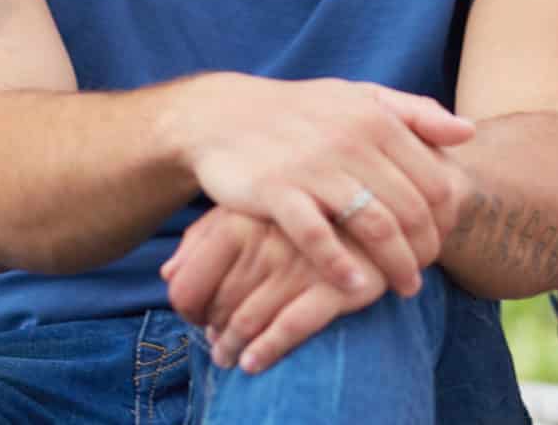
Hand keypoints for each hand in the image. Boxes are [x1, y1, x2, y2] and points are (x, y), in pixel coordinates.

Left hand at [162, 206, 385, 373]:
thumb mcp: (252, 207)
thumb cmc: (308, 205)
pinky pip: (293, 326)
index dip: (184, 310)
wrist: (390, 195)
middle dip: (211, 334)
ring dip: (233, 348)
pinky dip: (267, 350)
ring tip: (230, 358)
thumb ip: (206, 235)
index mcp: (239, 218)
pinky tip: (254, 363)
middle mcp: (267, 239)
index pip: (187, 282)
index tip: (195, 321)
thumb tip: (168, 273)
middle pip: (216, 306)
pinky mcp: (339, 283)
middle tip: (215, 346)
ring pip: (249, 320)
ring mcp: (303, 262)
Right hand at [175, 75, 473, 300]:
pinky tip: (357, 289)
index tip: (442, 241)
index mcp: (377, 119)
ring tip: (405, 287)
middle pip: (410, 209)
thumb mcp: (360, 97)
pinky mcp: (276, 191)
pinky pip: (318, 238)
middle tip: (426, 271)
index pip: (432, 180)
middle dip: (426, 248)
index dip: (445, 219)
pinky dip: (341, 267)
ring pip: (374, 226)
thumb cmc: (303, 111)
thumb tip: (469, 132)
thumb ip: (416, 112)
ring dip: (396, 264)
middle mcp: (351, 141)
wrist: (224, 115)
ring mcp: (313, 167)